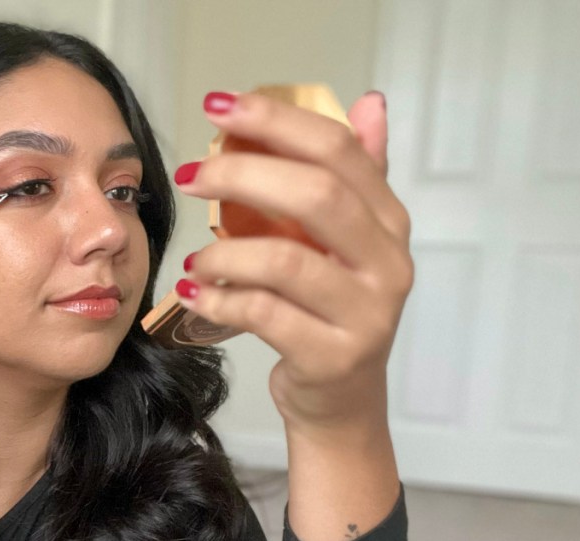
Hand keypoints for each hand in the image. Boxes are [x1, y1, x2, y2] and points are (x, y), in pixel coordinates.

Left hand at [173, 91, 413, 431]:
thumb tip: (370, 101)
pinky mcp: (332, 357)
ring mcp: (365, 314)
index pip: (338, 151)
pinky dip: (220, 300)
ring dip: (224, 253)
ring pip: (285, 262)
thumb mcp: (349, 241)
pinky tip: (195, 293)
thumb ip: (357, 175)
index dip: (277, 122)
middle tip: (191, 177)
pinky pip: (265, 315)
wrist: (341, 400)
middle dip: (242, 176)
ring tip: (195, 260)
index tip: (218, 107)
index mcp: (388, 221)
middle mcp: (388, 263)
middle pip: (316, 196)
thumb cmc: (331, 309)